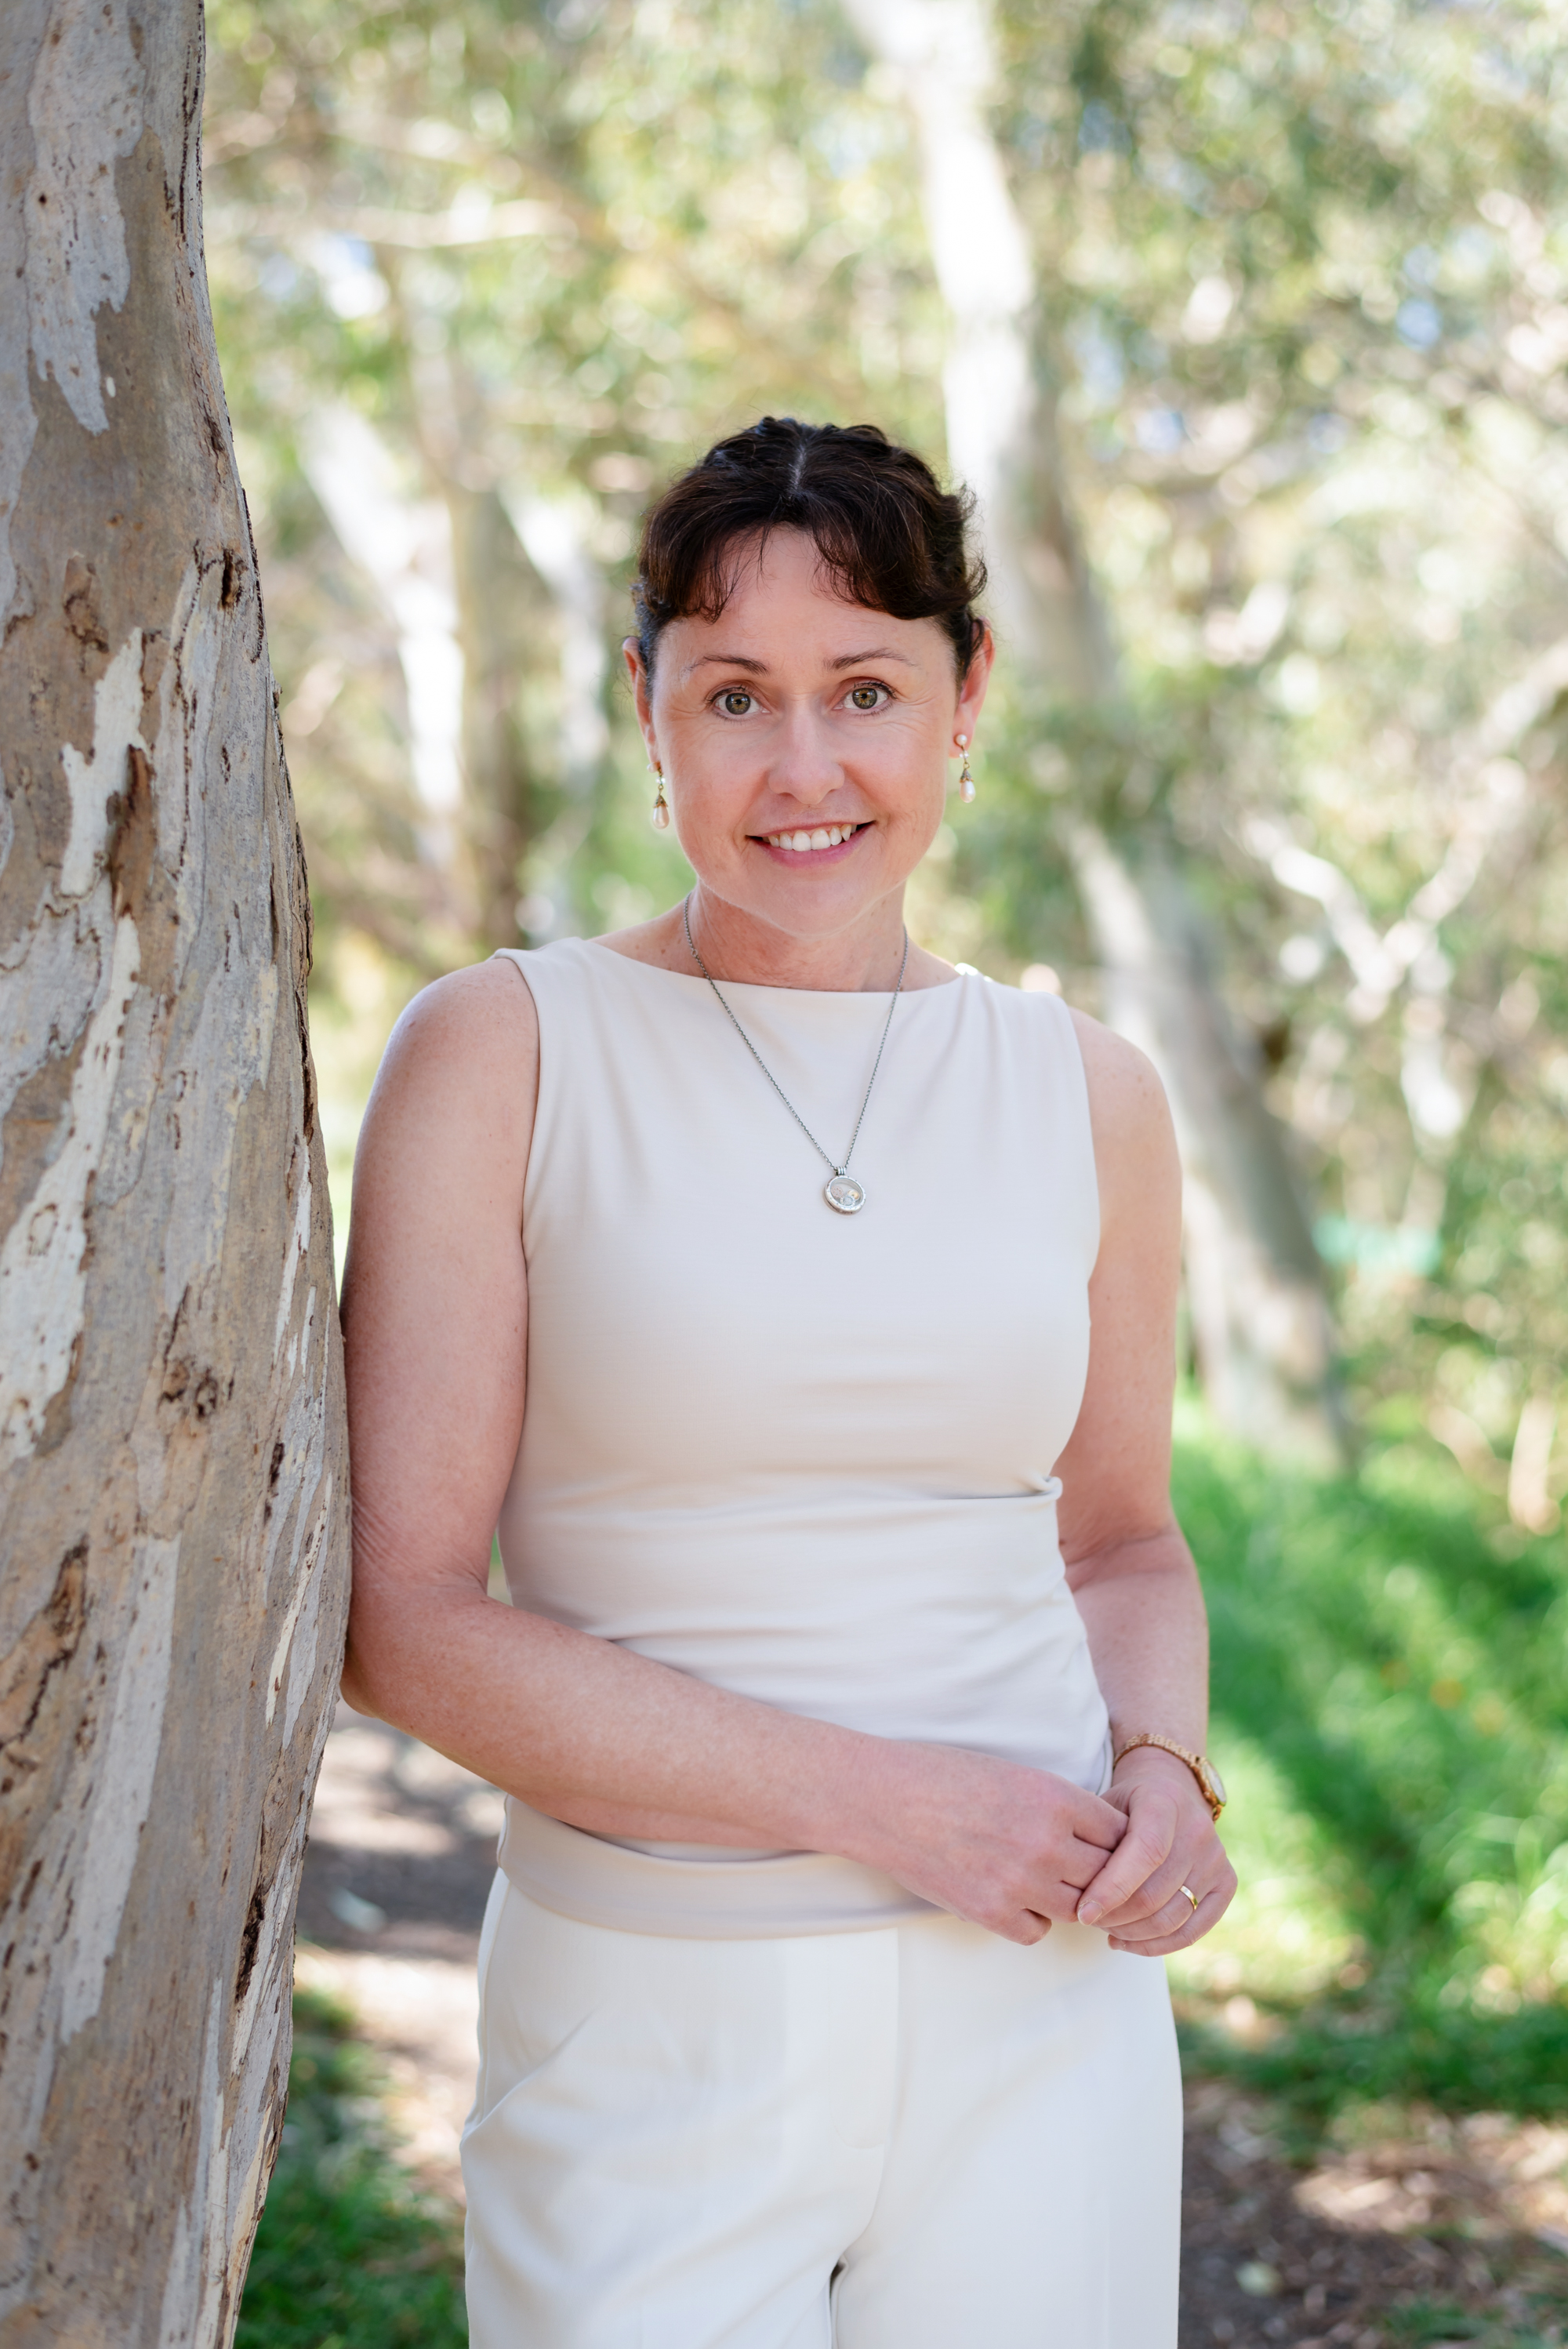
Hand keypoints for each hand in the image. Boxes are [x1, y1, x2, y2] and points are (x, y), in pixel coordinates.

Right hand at [855, 1742, 1128, 1946]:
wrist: (882, 1799)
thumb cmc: (943, 1775)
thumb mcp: (1014, 1774)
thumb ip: (1058, 1806)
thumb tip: (1096, 1838)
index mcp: (1054, 1797)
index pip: (1120, 1833)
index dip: (1115, 1839)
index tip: (1103, 1842)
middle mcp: (1045, 1842)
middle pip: (1107, 1875)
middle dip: (1100, 1873)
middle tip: (1084, 1869)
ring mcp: (1019, 1882)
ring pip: (1078, 1908)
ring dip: (1070, 1898)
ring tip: (1048, 1883)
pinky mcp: (990, 1912)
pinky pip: (1037, 1931)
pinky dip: (1033, 1919)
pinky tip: (1015, 1898)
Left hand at [1073, 1746, 1235, 1953]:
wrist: (1169, 1793)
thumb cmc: (1125, 1805)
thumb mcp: (1103, 1805)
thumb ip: (1092, 1839)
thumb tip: (1070, 1888)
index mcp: (1165, 1802)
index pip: (1144, 1853)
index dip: (1112, 1889)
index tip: (1082, 1913)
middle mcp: (1198, 1829)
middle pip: (1156, 1893)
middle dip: (1115, 1917)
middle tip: (1087, 1922)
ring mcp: (1216, 1858)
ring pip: (1172, 1918)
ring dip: (1132, 1934)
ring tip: (1105, 1929)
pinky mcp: (1226, 1883)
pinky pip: (1193, 1930)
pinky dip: (1157, 1945)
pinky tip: (1126, 1941)